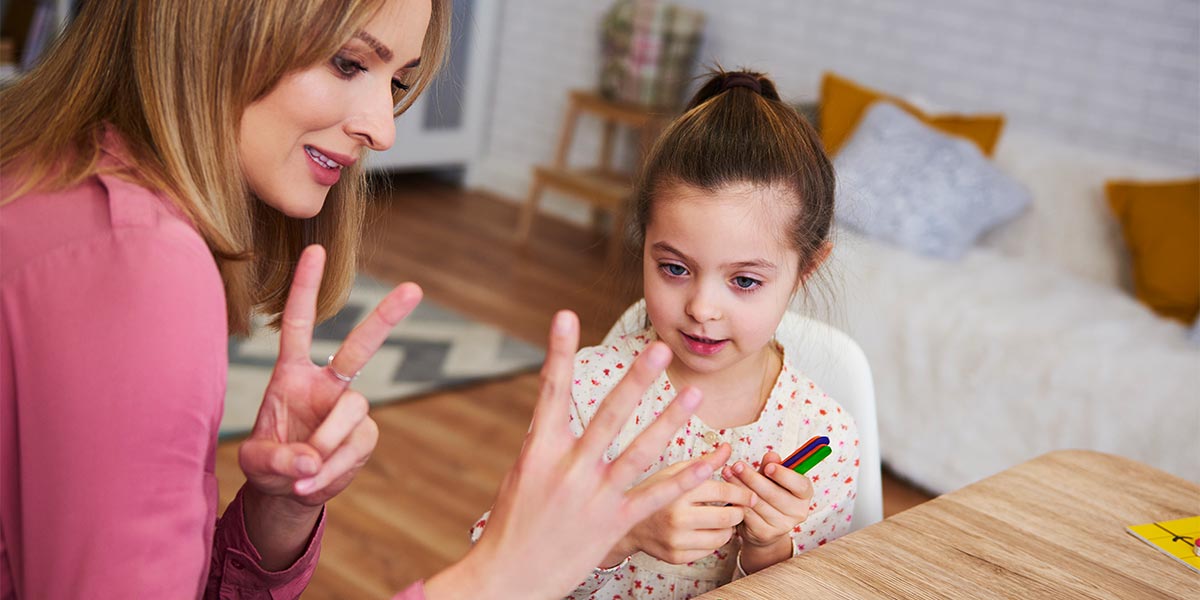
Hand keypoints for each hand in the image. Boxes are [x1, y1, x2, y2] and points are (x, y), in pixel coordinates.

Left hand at [238, 245, 420, 506]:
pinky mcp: (364, 437)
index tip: (316, 249)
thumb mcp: (256, 463)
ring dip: (328, 443)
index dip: (305, 288)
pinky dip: (335, 470)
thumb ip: (276, 459)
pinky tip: (313, 483)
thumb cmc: (269, 465)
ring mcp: (348, 410)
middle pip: (360, 346)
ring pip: (353, 411)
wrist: (289, 494)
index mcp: (292, 374)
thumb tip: (311, 460)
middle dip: (387, 317)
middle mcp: (326, 384)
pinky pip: (356, 447)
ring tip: (303, 475)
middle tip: (414, 289)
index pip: (299, 324)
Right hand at [424, 311, 717, 599]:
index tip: (565, 315)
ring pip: (640, 453)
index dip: (558, 352)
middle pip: (608, 417)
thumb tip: (554, 409)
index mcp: (539, 450)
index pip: (551, 391)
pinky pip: (657, 495)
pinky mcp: (615, 523)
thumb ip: (546, 440)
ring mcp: (595, 497)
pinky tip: (709, 461)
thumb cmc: (515, 521)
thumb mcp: (523, 473)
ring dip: (670, 422)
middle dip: (635, 381)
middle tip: (659, 349)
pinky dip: (685, 477)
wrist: (509, 577)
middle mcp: (569, 469)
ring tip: (694, 396)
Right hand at [610, 445, 754, 565]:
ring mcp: (676, 540)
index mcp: (678, 491)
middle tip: (738, 508)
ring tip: (722, 519)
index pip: (723, 492)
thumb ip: (704, 462)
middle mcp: (677, 517)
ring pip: (722, 537)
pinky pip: (710, 551)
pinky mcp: (676, 557)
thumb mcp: (674, 471)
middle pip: (728, 517)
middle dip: (739, 512)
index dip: (741, 493)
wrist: (626, 523)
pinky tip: (706, 530)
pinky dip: (713, 540)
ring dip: (728, 528)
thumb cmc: (652, 492)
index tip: (750, 494)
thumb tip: (728, 448)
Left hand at [722, 451, 812, 551]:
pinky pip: (748, 515)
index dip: (784, 475)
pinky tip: (728, 492)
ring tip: (727, 473)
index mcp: (804, 495)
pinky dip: (737, 502)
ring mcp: (783, 526)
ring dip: (740, 487)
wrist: (763, 526)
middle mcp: (798, 512)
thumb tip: (772, 455)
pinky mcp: (765, 534)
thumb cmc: (769, 495)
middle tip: (737, 465)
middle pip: (774, 494)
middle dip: (752, 477)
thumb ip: (771, 466)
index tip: (768, 467)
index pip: (800, 485)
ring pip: (758, 503)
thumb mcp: (772, 478)